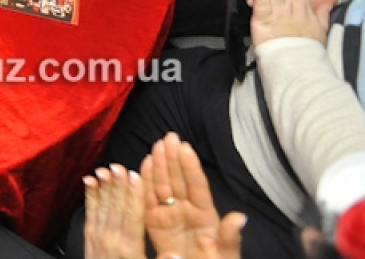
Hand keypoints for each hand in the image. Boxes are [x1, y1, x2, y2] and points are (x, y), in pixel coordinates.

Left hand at [82, 164, 144, 258]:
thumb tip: (177, 255)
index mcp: (130, 249)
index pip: (133, 218)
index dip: (135, 197)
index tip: (136, 177)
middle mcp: (112, 240)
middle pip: (117, 208)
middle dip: (118, 186)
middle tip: (120, 166)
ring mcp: (98, 237)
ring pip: (102, 206)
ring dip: (104, 186)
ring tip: (106, 168)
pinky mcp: (89, 236)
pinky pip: (90, 212)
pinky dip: (90, 195)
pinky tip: (89, 180)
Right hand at [142, 133, 243, 258]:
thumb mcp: (225, 254)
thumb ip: (229, 236)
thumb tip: (240, 217)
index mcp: (205, 215)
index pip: (197, 186)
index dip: (190, 166)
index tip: (185, 147)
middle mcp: (186, 210)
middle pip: (178, 180)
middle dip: (173, 158)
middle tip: (169, 137)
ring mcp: (169, 215)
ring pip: (162, 185)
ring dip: (159, 165)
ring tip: (157, 146)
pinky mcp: (153, 223)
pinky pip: (147, 199)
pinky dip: (144, 181)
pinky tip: (144, 164)